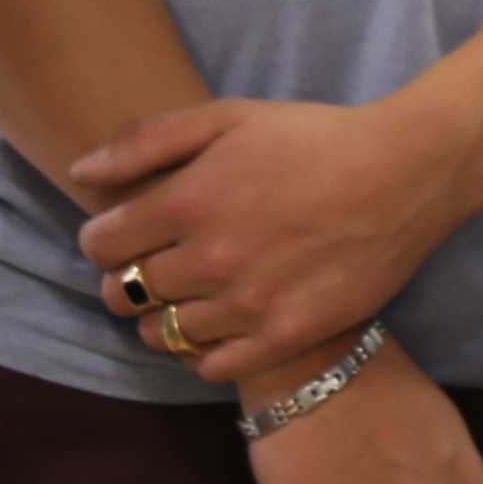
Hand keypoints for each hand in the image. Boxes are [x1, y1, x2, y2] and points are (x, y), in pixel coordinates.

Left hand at [69, 98, 458, 382]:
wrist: (402, 174)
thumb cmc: (312, 138)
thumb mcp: (228, 117)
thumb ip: (146, 142)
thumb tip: (80, 173)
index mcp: (189, 200)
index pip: (102, 245)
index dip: (101, 241)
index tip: (119, 236)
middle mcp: (210, 259)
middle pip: (127, 293)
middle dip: (125, 281)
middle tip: (145, 270)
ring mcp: (248, 304)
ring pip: (163, 335)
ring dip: (158, 319)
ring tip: (179, 299)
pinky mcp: (285, 337)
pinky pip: (212, 366)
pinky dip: (200, 353)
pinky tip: (214, 328)